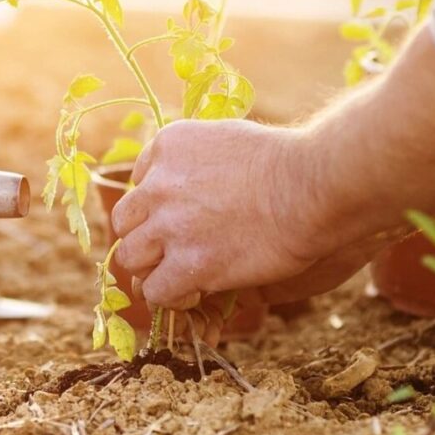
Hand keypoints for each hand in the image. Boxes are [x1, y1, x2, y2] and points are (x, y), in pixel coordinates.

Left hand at [110, 119, 365, 308]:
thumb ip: (194, 159)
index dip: (157, 207)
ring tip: (181, 275)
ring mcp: (169, 225)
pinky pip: (155, 291)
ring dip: (153, 269)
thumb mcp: (226, 137)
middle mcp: (158, 185)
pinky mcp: (189, 264)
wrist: (310, 186)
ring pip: (130, 258)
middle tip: (172, 251)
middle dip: (145, 239)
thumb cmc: (285, 161)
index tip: (180, 217)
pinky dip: (170, 297)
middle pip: (124, 223)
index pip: (137, 184)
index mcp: (166, 146)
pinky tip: (194, 292)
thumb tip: (187, 184)